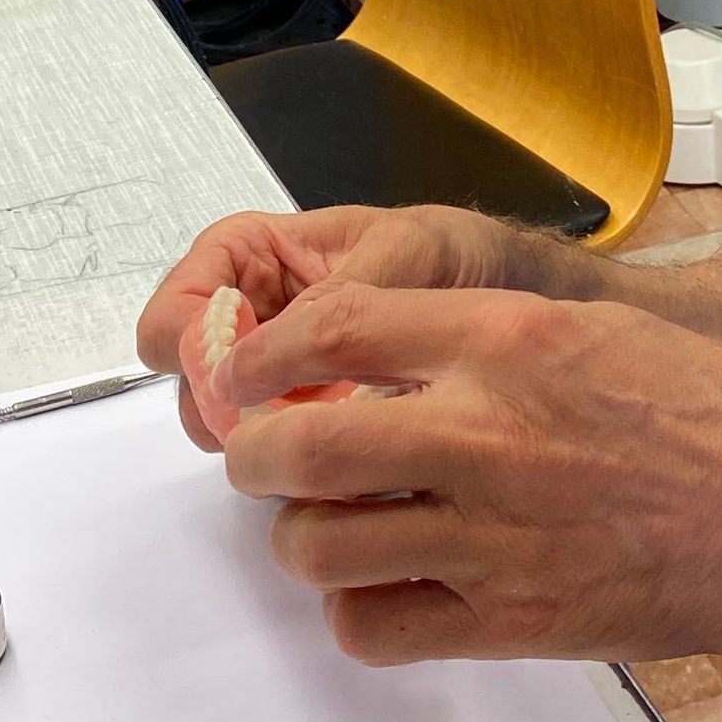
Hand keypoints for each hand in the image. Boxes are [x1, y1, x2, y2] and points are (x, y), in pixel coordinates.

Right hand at [136, 204, 597, 448]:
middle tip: (255, 424)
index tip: (216, 364)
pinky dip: (304, 466)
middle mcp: (268, 320)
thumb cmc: (471, 257)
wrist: (536, 310)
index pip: (188, 290)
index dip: (185, 328)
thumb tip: (288, 346)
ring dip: (260, 438)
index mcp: (269, 256)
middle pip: (196, 368)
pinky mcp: (326, 432)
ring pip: (233, 420)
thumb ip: (350, 294)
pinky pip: (287, 456)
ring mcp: (293, 382)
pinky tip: (343, 468)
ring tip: (314, 443)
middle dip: (217, 398)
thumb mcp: (415, 253)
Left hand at [213, 275, 721, 696]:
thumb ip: (477, 333)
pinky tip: (387, 584)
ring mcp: (491, 537)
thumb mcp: (589, 327)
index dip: (264, 351)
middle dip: (254, 449)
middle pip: (298, 444)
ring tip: (331, 520)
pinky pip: (374, 627)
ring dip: (302, 534)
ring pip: (317, 545)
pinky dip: (359, 609)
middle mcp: (485, 435)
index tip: (247, 367)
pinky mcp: (508, 622)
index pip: (333, 328)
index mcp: (506, 343)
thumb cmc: (708, 415)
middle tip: (261, 451)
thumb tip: (374, 346)